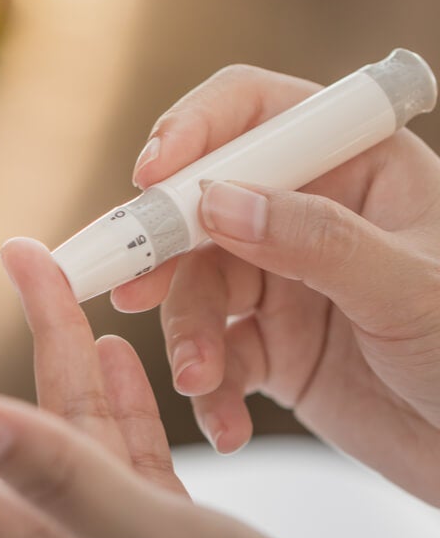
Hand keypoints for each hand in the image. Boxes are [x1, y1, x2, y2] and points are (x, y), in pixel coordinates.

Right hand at [117, 64, 439, 504]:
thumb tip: (216, 201)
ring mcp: (283, 282)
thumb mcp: (408, 289)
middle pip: (203, 208)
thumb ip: (315, 239)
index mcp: (358, 167)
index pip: (258, 114)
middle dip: (166, 254)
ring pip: (197, 290)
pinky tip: (228, 423)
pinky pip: (213, 356)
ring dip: (189, 339)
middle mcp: (310, 215)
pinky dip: (210, 391)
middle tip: (130, 291)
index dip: (196, 131)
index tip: (151, 178)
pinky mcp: (268, 348)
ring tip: (201, 382)